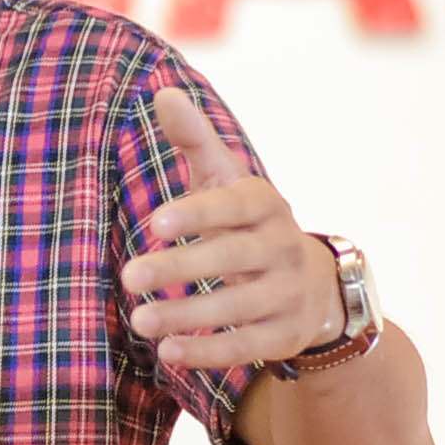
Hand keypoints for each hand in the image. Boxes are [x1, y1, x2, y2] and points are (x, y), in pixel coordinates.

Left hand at [120, 83, 341, 370]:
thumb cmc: (247, 223)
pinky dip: (209, 351)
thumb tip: (162, 92)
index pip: (236, 205)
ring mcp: (288, 294)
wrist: (315, 285)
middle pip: (232, 258)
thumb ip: (195, 139)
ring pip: (238, 308)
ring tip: (140, 321)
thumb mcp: (225, 179)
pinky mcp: (285, 335)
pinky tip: (168, 352)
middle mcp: (283, 247)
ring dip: (187, 315)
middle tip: (129, 276)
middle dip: (181, 267)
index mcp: (265, 204)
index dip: (199, 213)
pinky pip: (247, 346)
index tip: (155, 222)